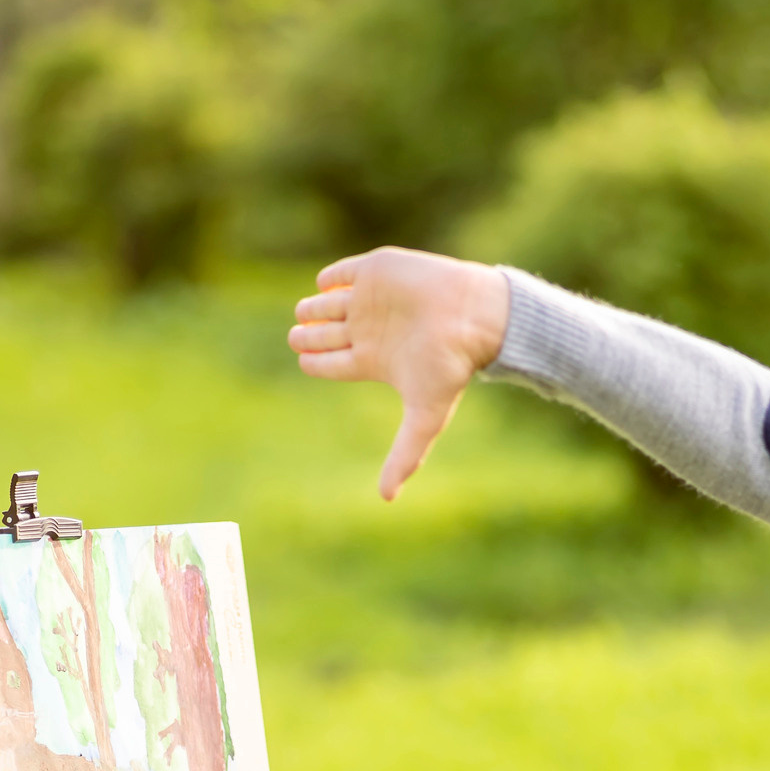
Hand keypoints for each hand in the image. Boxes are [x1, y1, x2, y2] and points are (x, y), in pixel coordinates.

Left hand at [287, 246, 510, 499]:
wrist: (471, 316)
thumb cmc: (449, 365)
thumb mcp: (425, 417)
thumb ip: (405, 456)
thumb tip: (386, 500)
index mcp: (372, 360)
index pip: (329, 363)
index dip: (313, 362)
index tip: (305, 360)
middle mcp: (368, 330)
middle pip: (322, 332)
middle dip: (306, 334)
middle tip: (298, 336)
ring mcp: (371, 300)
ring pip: (327, 302)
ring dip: (312, 307)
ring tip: (308, 312)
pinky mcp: (377, 270)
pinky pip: (340, 272)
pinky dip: (328, 279)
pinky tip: (327, 287)